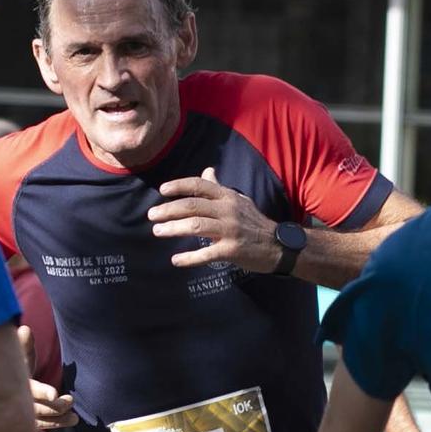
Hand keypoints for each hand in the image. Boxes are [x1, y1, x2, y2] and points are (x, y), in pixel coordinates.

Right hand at [21, 324, 76, 431]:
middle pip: (40, 410)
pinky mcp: (20, 429)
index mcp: (16, 386)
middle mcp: (16, 405)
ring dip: (59, 423)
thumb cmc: (7, 370)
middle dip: (58, 407)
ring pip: (41, 424)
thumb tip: (25, 329)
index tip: (55, 393)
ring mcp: (17, 419)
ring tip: (74, 419)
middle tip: (71, 401)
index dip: (43, 391)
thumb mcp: (15, 356)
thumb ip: (22, 345)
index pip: (31, 389)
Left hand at [149, 167, 278, 272]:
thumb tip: (207, 171)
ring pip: (196, 226)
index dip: (179, 186)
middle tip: (151, 215)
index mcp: (228, 197)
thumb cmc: (254, 222)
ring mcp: (230, 231)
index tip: (163, 190)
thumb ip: (220, 188)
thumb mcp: (239, 200)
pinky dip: (188, 258)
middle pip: (192, 206)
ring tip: (157, 232)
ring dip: (173, 229)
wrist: (278, 246)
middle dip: (168, 210)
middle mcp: (228, 210)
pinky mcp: (231, 251)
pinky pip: (206, 254)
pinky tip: (175, 260)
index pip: (200, 186)